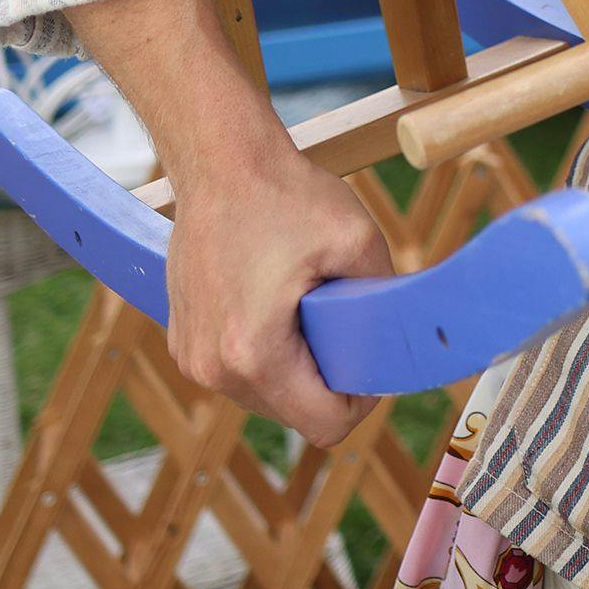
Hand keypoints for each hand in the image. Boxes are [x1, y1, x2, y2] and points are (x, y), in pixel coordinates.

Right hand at [163, 141, 392, 446]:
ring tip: (307, 305)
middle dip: (328, 377)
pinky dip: (267, 349)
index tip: (373, 362)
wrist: (220, 163)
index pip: (324, 426)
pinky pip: (240, 370)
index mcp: (253, 355)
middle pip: (295, 413)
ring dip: (297, 364)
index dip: (362, 402)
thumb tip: (405, 338)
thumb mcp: (358, 242)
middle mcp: (212, 368)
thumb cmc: (285, 196)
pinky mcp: (184, 341)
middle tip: (344, 320)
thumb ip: (384, 301)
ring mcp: (191, 357)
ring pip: (268, 394)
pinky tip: (277, 300)